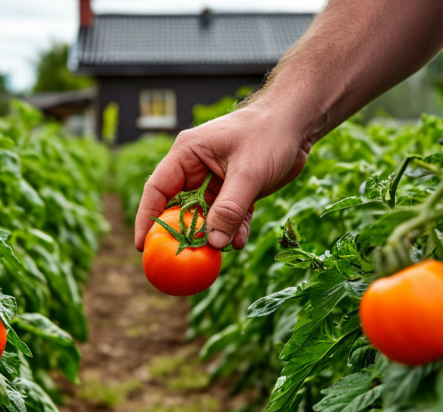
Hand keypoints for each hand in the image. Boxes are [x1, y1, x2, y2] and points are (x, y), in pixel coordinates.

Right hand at [134, 101, 310, 251]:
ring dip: (214, 234)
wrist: (298, 123)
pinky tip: (240, 240)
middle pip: (179, 207)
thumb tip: (214, 242)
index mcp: (187, 154)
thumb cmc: (269, 134)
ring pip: (206, 215)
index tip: (143, 246)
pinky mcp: (234, 189)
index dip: (147, 218)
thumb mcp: (248, 173)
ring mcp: (215, 179)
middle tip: (183, 257)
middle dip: (183, 232)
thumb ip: (229, 209)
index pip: (157, 189)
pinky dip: (233, 229)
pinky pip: (227, 215)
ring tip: (223, 250)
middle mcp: (196, 167)